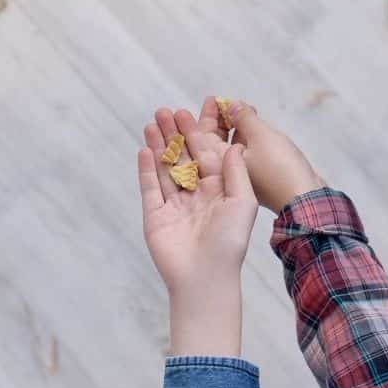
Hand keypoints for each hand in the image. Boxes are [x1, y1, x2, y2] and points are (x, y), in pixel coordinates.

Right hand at [139, 109, 257, 355]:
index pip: (204, 155)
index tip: (187, 112)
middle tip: (164, 110)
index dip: (195, 133)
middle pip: (182, 158)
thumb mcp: (242, 203)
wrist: (205, 278)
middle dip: (174, 134)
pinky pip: (150, 189)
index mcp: (218, 191)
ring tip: (151, 122)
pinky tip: (144, 150)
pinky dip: (147, 170)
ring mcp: (174, 206)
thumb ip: (236, 173)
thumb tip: (234, 146)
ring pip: (164, 169)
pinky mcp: (156, 217)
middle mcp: (195, 195)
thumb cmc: (229, 243)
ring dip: (158, 146)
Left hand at [180, 97, 323, 214]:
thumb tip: (231, 105)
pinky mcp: (257, 176)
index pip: (203, 137)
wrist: (305, 198)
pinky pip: (246, 152)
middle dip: (218, 120)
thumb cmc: (280, 168)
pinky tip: (254, 125)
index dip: (206, 116)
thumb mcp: (260, 135)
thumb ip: (243, 118)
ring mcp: (243, 175)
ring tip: (243, 108)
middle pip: (215, 142)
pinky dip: (247, 138)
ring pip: (232, 146)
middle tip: (224, 102)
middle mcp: (227, 173)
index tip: (212, 99)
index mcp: (220, 165)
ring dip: (234, 127)